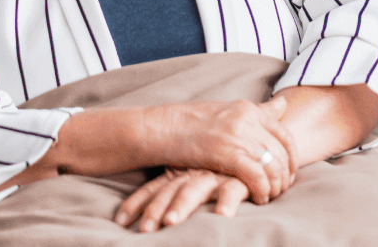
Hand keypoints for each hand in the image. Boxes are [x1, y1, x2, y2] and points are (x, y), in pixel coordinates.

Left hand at [115, 168, 249, 231]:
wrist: (254, 147)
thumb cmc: (221, 166)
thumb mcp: (193, 173)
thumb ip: (174, 185)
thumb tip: (135, 214)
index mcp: (180, 173)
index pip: (154, 189)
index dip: (138, 203)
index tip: (122, 221)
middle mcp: (194, 174)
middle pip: (169, 192)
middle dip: (155, 209)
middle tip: (144, 229)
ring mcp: (215, 176)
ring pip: (194, 191)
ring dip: (181, 207)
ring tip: (170, 223)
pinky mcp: (239, 179)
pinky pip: (233, 192)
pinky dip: (227, 202)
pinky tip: (222, 215)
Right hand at [154, 96, 297, 204]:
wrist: (162, 128)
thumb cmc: (191, 121)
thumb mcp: (228, 109)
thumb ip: (257, 111)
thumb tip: (284, 104)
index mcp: (249, 109)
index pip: (285, 134)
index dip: (292, 156)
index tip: (290, 171)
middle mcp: (248, 120)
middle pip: (281, 152)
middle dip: (286, 174)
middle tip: (282, 188)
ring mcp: (238, 136)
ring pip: (273, 165)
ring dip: (276, 185)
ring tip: (271, 195)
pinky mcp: (227, 154)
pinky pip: (256, 175)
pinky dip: (262, 189)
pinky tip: (259, 198)